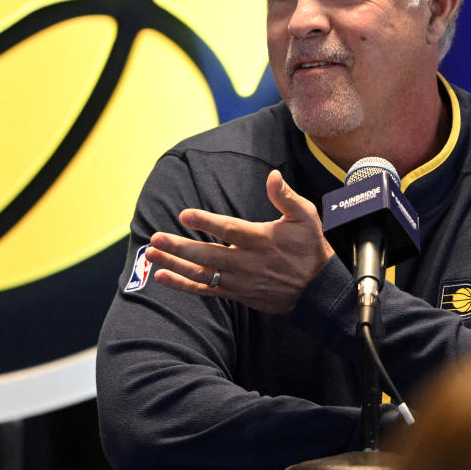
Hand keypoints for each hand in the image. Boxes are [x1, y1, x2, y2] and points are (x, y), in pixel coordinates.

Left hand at [145, 170, 334, 313]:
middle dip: (179, 247)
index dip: (206, 221)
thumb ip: (285, 197)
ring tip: (151, 253)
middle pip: (207, 255)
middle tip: (156, 238)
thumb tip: (273, 175)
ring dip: (174, 264)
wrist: (318, 289)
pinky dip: (183, 285)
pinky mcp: (237, 293)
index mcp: (261, 239)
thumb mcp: (306, 216)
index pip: (228, 229)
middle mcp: (247, 262)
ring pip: (201, 274)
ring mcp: (240, 280)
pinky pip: (205, 290)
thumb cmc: (310, 247)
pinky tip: (162, 276)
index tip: (184, 214)